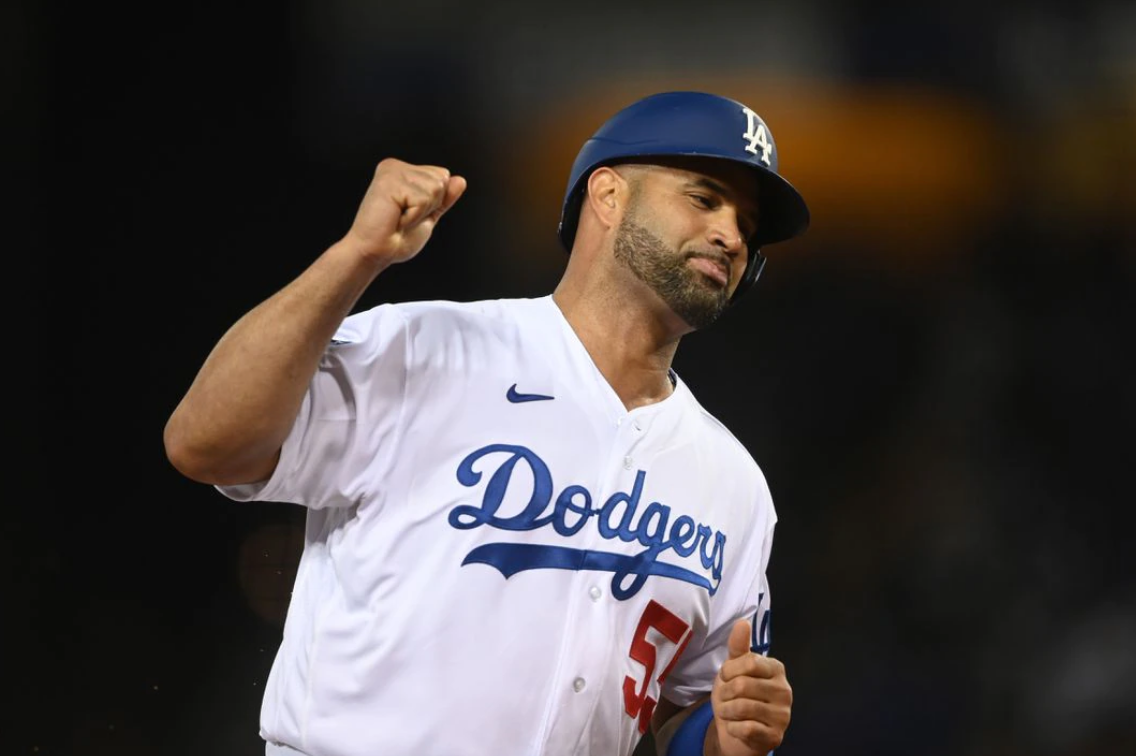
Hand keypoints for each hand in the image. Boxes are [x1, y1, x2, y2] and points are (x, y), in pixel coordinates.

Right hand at [343, 158, 466, 266]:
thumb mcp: (428, 216)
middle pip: (441, 179)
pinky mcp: (389, 181)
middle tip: (404, 217)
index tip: (411, 213)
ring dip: (420, 212)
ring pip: (434, 189)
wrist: (376, 253)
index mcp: (404, 171)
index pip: (442, 175)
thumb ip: (443, 198)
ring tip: (399, 217)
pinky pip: (422, 199)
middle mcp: (396, 167)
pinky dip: (414, 216)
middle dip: (430, 206)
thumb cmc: (395, 238)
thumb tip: (460, 180)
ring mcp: (392, 172)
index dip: (435, 202)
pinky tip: (396, 218)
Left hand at [709, 619, 791, 755]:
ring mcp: (783, 715)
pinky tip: (737, 727)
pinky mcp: (776, 736)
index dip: (729, 670)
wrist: (737, 732)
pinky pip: (746, 728)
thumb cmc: (736, 696)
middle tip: (726, 698)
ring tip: (728, 712)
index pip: (749, 661)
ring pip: (742, 707)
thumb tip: (743, 622)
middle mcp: (785, 691)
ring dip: (726, 711)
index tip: (727, 677)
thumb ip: (738, 647)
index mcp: (776, 669)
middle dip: (725, 693)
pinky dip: (733, 728)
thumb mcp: (733, 669)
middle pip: (742, 685)